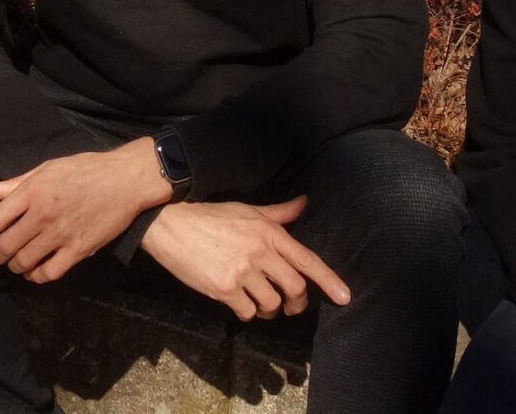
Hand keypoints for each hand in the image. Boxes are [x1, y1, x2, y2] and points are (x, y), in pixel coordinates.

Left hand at [0, 140, 169, 282]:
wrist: (125, 180)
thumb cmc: (85, 169)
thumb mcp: (47, 168)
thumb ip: (17, 183)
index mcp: (32, 191)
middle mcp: (43, 214)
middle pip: (6, 245)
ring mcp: (61, 234)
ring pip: (25, 261)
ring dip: (14, 266)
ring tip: (14, 264)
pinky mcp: (79, 250)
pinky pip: (50, 272)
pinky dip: (37, 277)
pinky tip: (34, 273)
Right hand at [140, 197, 350, 321]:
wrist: (170, 223)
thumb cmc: (209, 215)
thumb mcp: (247, 210)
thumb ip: (279, 212)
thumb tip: (305, 202)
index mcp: (269, 232)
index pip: (307, 260)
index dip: (329, 280)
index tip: (345, 297)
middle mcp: (260, 251)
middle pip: (295, 288)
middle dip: (297, 303)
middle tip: (291, 306)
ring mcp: (242, 271)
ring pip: (272, 304)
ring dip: (271, 310)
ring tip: (262, 305)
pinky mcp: (224, 288)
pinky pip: (247, 311)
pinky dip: (248, 313)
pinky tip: (240, 303)